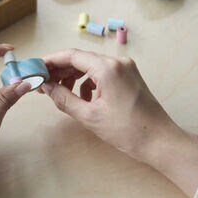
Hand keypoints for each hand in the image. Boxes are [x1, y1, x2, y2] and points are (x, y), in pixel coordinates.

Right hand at [41, 49, 197, 197]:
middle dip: (61, 70)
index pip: (72, 55)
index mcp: (107, 68)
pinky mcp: (129, 76)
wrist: (161, 141)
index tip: (36, 69)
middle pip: (81, 59)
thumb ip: (63, 98)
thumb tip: (46, 87)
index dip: (51, 61)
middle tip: (44, 84)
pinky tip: (84, 97)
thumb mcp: (89, 116)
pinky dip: (88, 81)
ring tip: (61, 93)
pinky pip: (102, 72)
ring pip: (91, 65)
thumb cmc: (126, 130)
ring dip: (73, 76)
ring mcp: (125, 67)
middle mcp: (117, 61)